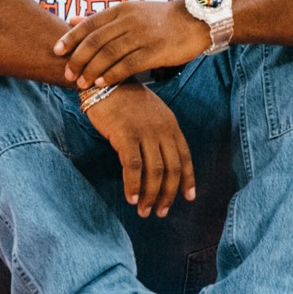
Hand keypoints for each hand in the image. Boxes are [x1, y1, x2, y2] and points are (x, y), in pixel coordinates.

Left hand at [55, 0, 204, 89]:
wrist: (194, 21)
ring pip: (109, 53)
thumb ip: (102, 18)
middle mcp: (129, 20)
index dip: (71, 37)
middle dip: (78, 58)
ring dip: (92, 69)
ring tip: (81, 82)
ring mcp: (142, 35)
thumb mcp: (130, 11)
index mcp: (122, 9)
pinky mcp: (154, 51)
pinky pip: (128, 64)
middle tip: (67, 72)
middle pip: (96, 40)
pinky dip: (112, 74)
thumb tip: (72, 20)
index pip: (90, 23)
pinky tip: (102, 83)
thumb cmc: (160, 20)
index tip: (56, 50)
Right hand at [83, 85, 195, 217]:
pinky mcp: (126, 134)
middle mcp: (162, 128)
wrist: (105, 81)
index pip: (184, 156)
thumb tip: (160, 164)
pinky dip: (133, 185)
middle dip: (168, 194)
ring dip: (151, 195)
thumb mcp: (150, 114)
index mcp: (170, 124)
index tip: (188, 198)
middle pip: (172, 168)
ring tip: (144, 211)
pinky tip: (131, 198)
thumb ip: (158, 135)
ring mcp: (145, 131)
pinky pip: (133, 166)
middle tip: (161, 212)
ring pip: (154, 171)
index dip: (188, 179)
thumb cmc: (124, 100)